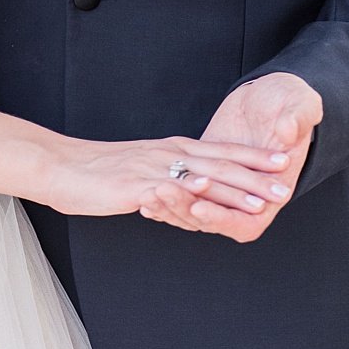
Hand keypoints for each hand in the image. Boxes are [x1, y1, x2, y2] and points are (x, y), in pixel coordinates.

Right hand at [41, 133, 293, 221]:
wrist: (63, 165)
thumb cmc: (102, 170)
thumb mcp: (145, 168)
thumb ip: (170, 174)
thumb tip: (194, 185)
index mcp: (173, 149)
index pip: (221, 152)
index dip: (253, 157)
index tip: (283, 161)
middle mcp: (168, 154)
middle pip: (220, 164)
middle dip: (256, 175)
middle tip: (286, 185)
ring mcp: (153, 168)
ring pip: (200, 178)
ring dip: (233, 188)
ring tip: (260, 199)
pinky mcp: (135, 185)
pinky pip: (165, 189)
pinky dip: (186, 191)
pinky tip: (203, 197)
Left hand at [144, 74, 321, 241]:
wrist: (274, 94)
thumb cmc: (292, 100)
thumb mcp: (301, 105)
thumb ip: (297, 119)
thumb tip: (286, 132)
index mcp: (274, 189)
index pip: (247, 221)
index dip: (222, 218)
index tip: (198, 207)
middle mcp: (249, 196)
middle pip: (215, 220)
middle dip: (186, 210)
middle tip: (161, 192)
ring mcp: (226, 187)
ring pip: (196, 211)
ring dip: (172, 206)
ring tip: (147, 194)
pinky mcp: (208, 174)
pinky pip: (187, 195)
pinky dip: (167, 201)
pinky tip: (144, 198)